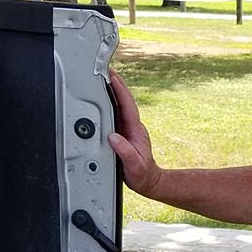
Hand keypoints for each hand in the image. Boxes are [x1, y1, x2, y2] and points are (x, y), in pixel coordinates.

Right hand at [107, 71, 162, 197]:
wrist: (148, 182)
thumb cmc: (142, 175)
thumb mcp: (134, 166)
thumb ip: (125, 152)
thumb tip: (113, 137)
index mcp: (135, 130)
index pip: (127, 105)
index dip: (120, 90)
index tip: (112, 77)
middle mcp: (132, 126)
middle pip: (123, 100)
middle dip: (115, 84)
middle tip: (105, 70)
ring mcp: (128, 128)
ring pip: (119, 105)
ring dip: (112, 91)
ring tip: (102, 78)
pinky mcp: (123, 132)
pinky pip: (116, 113)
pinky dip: (110, 103)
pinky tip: (103, 98)